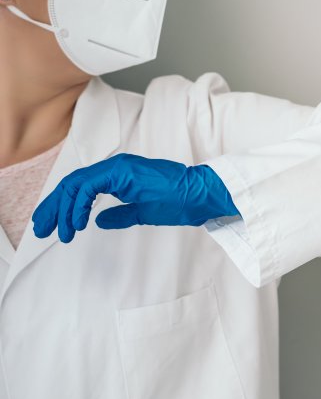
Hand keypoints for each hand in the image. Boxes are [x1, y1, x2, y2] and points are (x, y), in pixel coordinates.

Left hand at [32, 154, 239, 243]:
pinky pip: (87, 187)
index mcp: (119, 174)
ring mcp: (118, 167)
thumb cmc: (181, 202)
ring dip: (62, 210)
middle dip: (53, 208)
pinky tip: (76, 223)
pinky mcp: (122, 172)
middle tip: (42, 229)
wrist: (201, 195)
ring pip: (74, 184)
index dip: (63, 207)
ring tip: (58, 231)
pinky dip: (77, 206)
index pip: (81, 188)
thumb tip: (98, 221)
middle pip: (71, 184)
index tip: (55, 227)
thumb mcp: (143, 212)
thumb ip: (120, 214)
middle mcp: (115, 166)